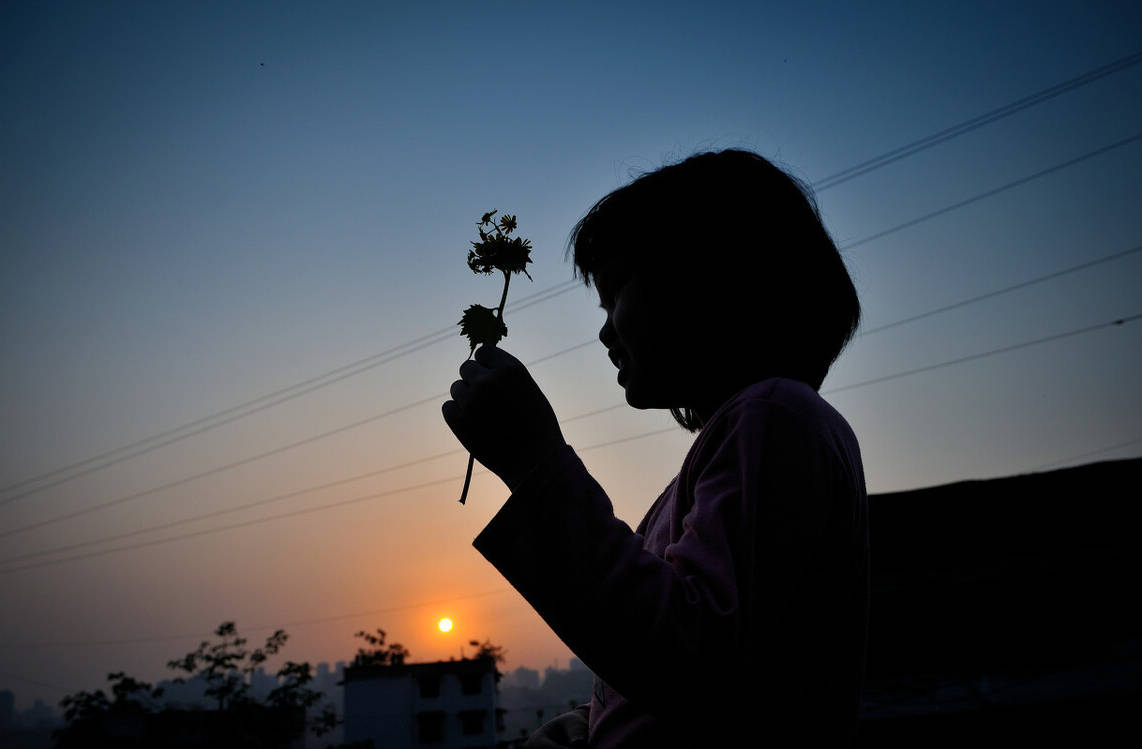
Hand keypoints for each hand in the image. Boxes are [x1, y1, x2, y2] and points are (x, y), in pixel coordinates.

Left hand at [442, 345, 566, 491]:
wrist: (535, 463)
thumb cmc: (538, 427)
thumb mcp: (529, 391)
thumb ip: (506, 376)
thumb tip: (483, 365)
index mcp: (510, 369)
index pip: (483, 351)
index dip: (485, 364)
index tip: (489, 377)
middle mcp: (488, 380)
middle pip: (466, 368)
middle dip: (474, 381)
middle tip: (487, 401)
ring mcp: (472, 400)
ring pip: (456, 388)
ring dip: (466, 399)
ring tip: (485, 417)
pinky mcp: (458, 420)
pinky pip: (448, 407)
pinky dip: (457, 415)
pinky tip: (473, 425)